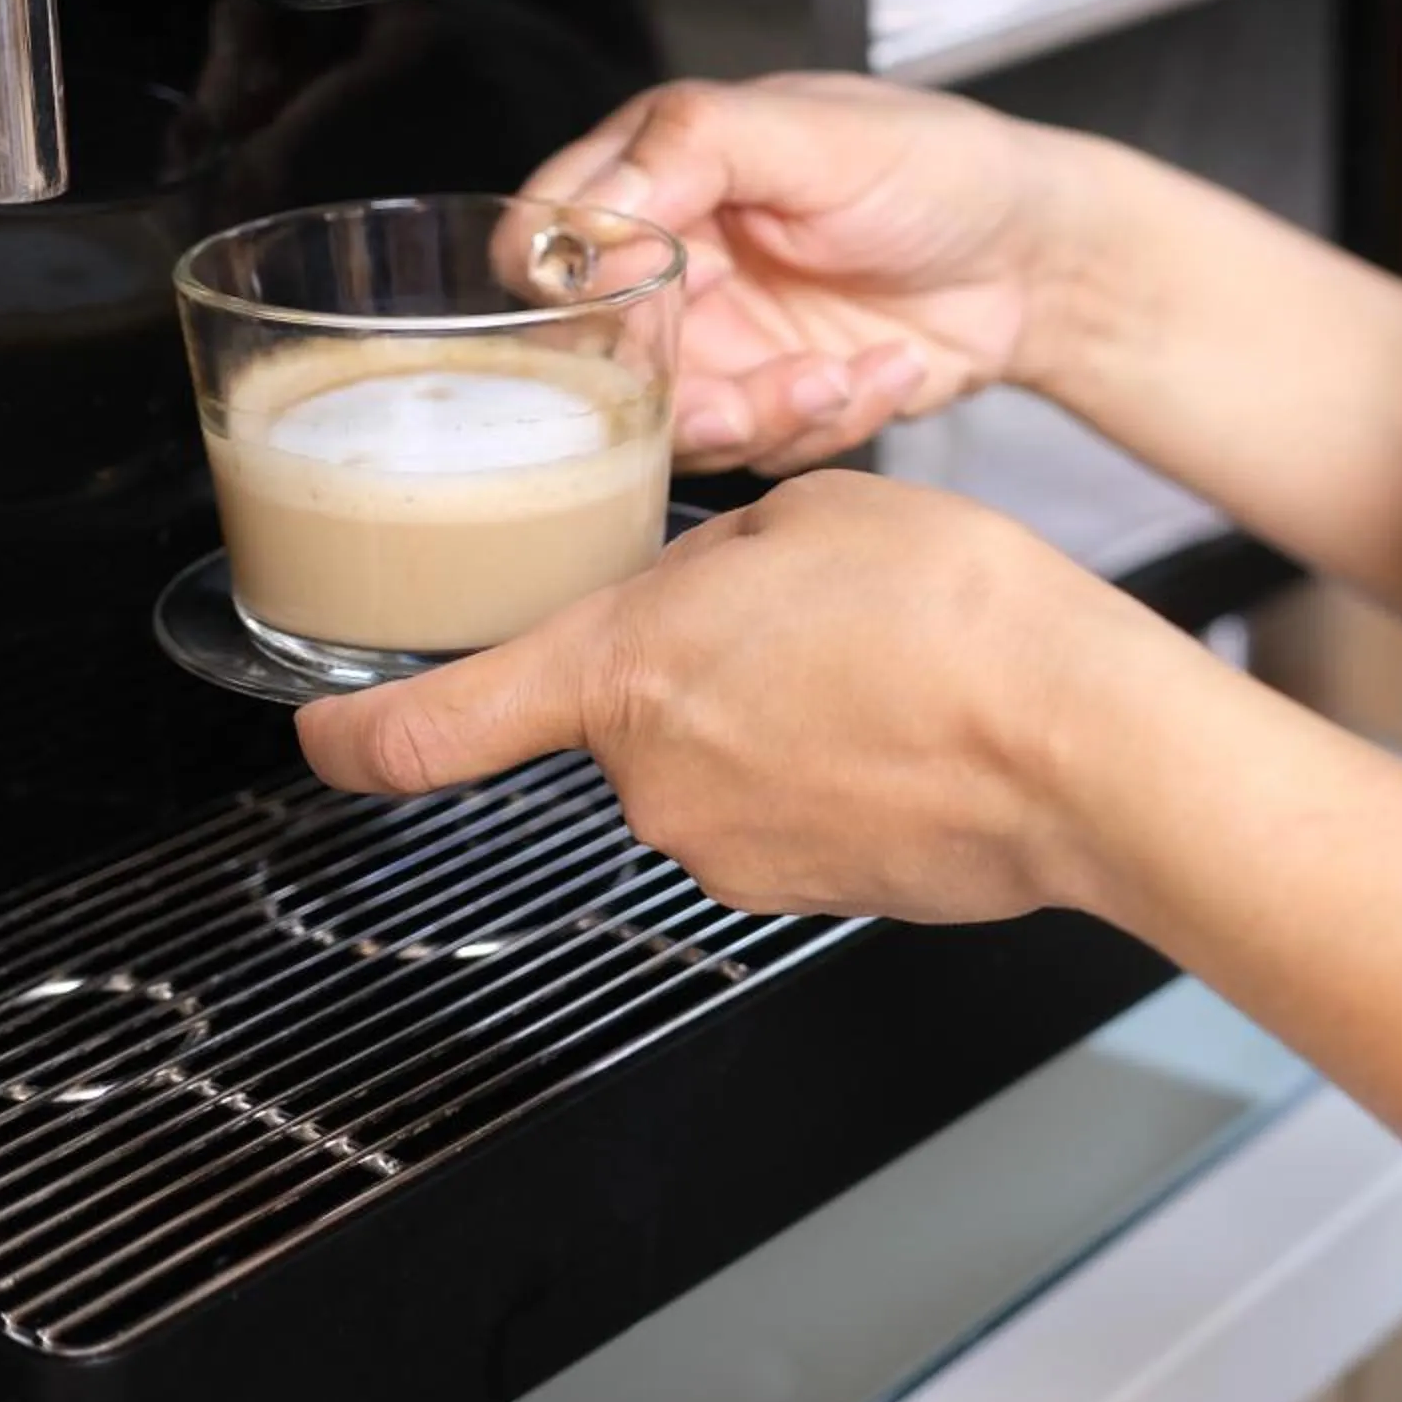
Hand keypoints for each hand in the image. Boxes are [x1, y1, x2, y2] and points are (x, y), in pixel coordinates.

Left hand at [293, 472, 1193, 923]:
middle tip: (798, 617)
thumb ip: (718, 559)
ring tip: (876, 669)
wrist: (1081, 743)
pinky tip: (905, 726)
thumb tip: (714, 598)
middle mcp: (654, 779)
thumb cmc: (962, 614)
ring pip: (710, 761)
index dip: (353, 732)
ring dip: (765, 714)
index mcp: (624, 667)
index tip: (320, 726)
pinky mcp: (804, 890)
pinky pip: (781, 811)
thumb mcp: (813, 511)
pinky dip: (824, 770)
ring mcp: (729, 848)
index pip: (429, 728)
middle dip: (687, 665)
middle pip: (620, 718)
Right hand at [524, 75, 1091, 477]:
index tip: (654, 297)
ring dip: (760, 418)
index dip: (575, 290)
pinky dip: (828, 425)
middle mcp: (671, 268)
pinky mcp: (774, 406)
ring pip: (674, 426)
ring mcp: (721, 346)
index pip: (542, 247)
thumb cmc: (937, 166)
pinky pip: (761, 451)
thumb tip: (591, 208)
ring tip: (837, 378)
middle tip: (742, 391)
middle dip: (672, 391)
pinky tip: (886, 372)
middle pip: (595, 364)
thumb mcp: (819, 132)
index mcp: (656, 176)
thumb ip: (695, 147)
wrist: (1035, 254)